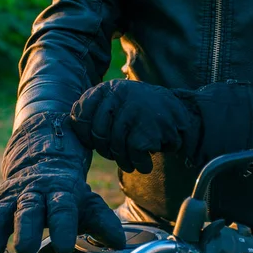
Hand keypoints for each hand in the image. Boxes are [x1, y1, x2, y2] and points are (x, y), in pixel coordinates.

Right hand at [0, 113, 125, 252]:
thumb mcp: (87, 200)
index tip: (65, 246)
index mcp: (59, 192)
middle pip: (28, 209)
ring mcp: (8, 199)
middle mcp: (32, 193)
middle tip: (25, 247)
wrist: (39, 159)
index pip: (63, 208)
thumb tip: (118, 242)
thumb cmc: (67, 191)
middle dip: (25, 227)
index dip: (64, 226)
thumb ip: (101, 220)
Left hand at [70, 79, 200, 173]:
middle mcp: (118, 95)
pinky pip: (133, 154)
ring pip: (115, 146)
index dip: (85, 134)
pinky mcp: (147, 128)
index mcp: (106, 89)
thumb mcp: (116, 102)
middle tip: (117, 152)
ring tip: (132, 158)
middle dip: (106, 150)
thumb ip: (95, 111)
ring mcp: (133, 110)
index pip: (80, 115)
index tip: (95, 142)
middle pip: (97, 134)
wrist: (180, 111)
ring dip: (123, 160)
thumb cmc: (140, 113)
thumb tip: (72, 126)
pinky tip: (145, 160)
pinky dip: (139, 164)